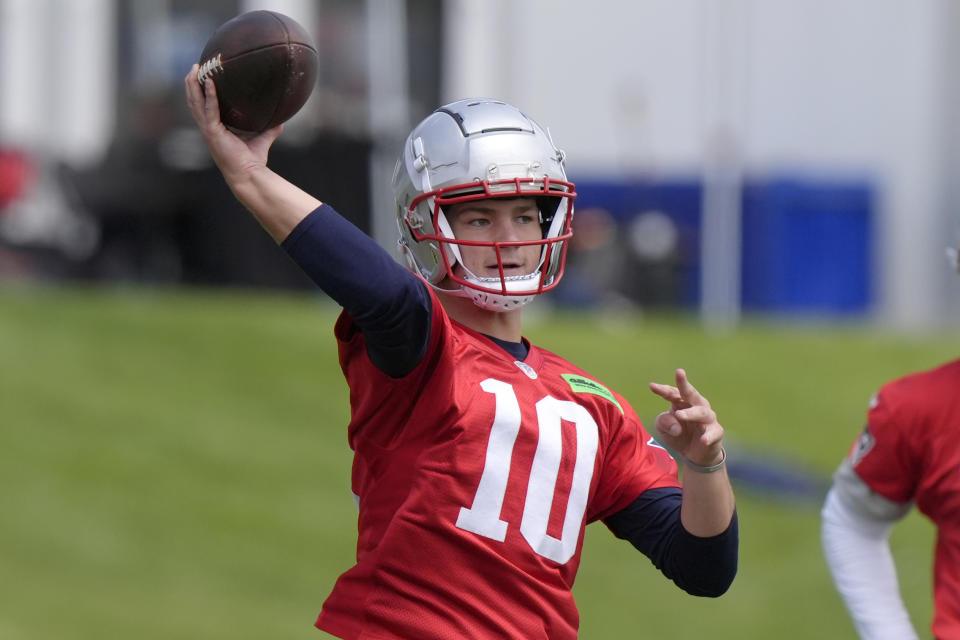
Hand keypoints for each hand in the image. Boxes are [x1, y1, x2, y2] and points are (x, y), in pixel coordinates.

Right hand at [183, 64, 282, 181]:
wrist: (250, 174)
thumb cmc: (253, 160)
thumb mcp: (262, 138)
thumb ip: (270, 128)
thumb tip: (282, 118)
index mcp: (215, 128)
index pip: (203, 106)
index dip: (200, 91)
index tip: (202, 75)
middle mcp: (208, 128)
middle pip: (194, 101)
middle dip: (192, 83)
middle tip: (195, 66)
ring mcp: (208, 130)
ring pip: (195, 103)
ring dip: (194, 85)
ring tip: (196, 69)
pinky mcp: (213, 133)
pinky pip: (209, 110)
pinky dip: (209, 95)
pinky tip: (211, 82)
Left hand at [649, 368, 724, 467]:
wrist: (694, 454)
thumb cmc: (678, 434)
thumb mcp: (664, 428)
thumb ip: (664, 422)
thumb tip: (676, 426)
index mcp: (681, 402)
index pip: (672, 393)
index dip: (662, 390)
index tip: (652, 386)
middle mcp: (696, 406)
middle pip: (690, 393)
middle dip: (684, 384)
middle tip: (679, 372)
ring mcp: (708, 418)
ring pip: (701, 412)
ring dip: (690, 413)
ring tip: (679, 415)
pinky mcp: (716, 432)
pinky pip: (713, 433)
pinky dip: (708, 436)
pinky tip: (702, 440)